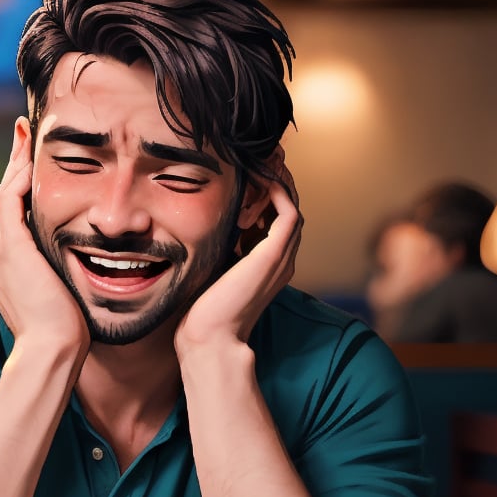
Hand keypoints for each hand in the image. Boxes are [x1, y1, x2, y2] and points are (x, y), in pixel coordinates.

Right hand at [0, 122, 88, 351]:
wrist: (51, 349)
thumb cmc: (62, 331)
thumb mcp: (58, 292)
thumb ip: (57, 270)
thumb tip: (81, 258)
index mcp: (2, 264)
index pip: (9, 215)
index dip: (19, 186)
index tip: (31, 163)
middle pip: (2, 197)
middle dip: (14, 164)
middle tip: (24, 132)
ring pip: (3, 193)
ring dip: (16, 161)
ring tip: (27, 132)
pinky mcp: (8, 246)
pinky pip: (9, 199)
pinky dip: (19, 175)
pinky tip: (34, 157)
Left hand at [175, 153, 302, 352]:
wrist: (209, 336)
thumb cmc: (204, 310)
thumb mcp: (214, 268)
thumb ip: (221, 246)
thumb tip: (206, 222)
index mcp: (269, 265)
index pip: (277, 220)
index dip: (266, 196)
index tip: (246, 176)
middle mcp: (282, 261)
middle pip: (289, 210)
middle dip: (276, 183)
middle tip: (257, 160)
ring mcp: (281, 258)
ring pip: (292, 207)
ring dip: (279, 182)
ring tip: (260, 162)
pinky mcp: (274, 255)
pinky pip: (288, 212)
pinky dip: (278, 192)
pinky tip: (260, 180)